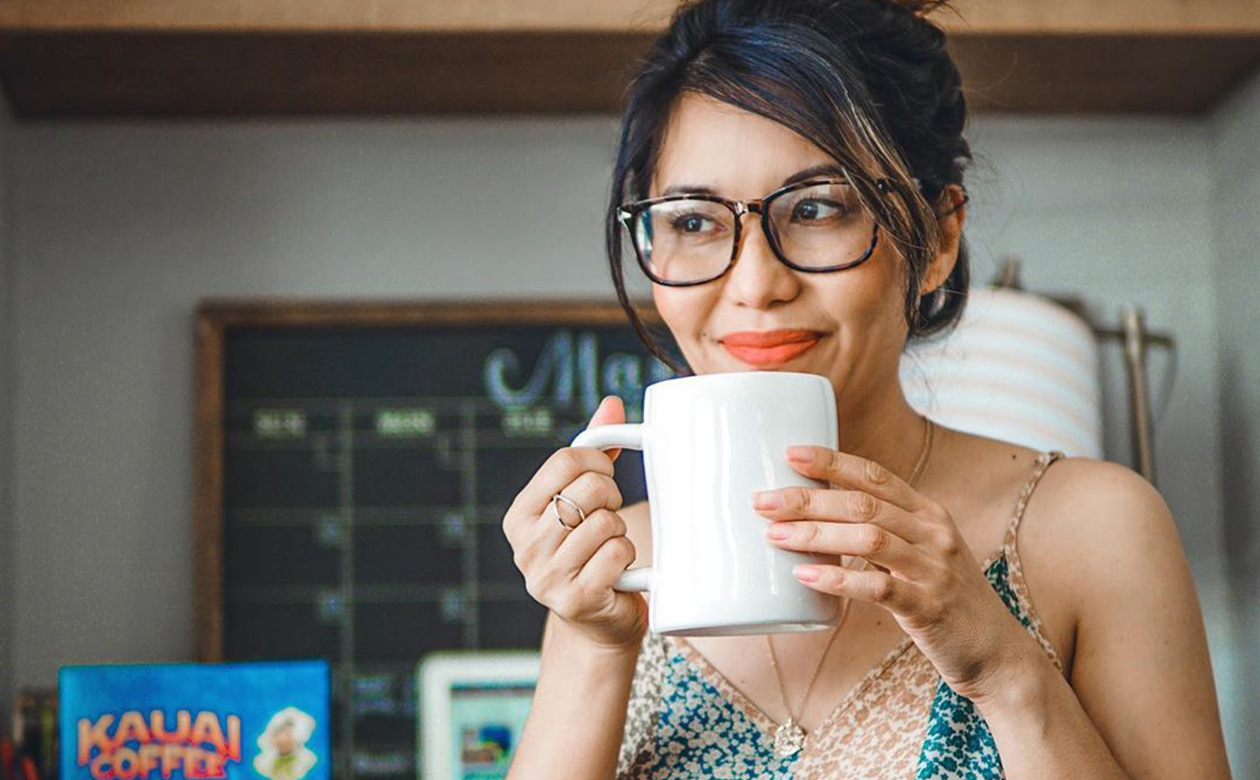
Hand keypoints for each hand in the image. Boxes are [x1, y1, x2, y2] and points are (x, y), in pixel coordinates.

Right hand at [501, 396, 646, 651]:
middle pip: (587, 489)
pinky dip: (627, 556)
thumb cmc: (591, 553)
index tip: (605, 477)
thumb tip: (611, 403)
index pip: (564, 460)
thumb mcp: (583, 501)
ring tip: (610, 546)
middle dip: (612, 496)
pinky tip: (618, 569)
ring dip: (619, 531)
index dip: (598, 462)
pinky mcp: (575, 600)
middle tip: (610, 514)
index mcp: (518, 515)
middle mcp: (524, 547)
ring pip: (606, 522)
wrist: (597, 625)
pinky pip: (617, 553)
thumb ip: (594, 452)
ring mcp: (546, 577)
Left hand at [752, 445, 1033, 701]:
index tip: (790, 453)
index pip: (875, 475)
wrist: (997, 653)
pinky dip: (838, 579)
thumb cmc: (944, 601)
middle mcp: (933, 533)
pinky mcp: (929, 607)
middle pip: (863, 503)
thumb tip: (815, 518)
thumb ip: (882, 533)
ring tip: (773, 535)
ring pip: (868, 539)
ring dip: (816, 535)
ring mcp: (934, 569)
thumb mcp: (921, 554)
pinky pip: (878, 588)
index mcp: (928, 514)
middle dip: (808, 499)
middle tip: (762, 501)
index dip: (831, 461)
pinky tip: (805, 577)